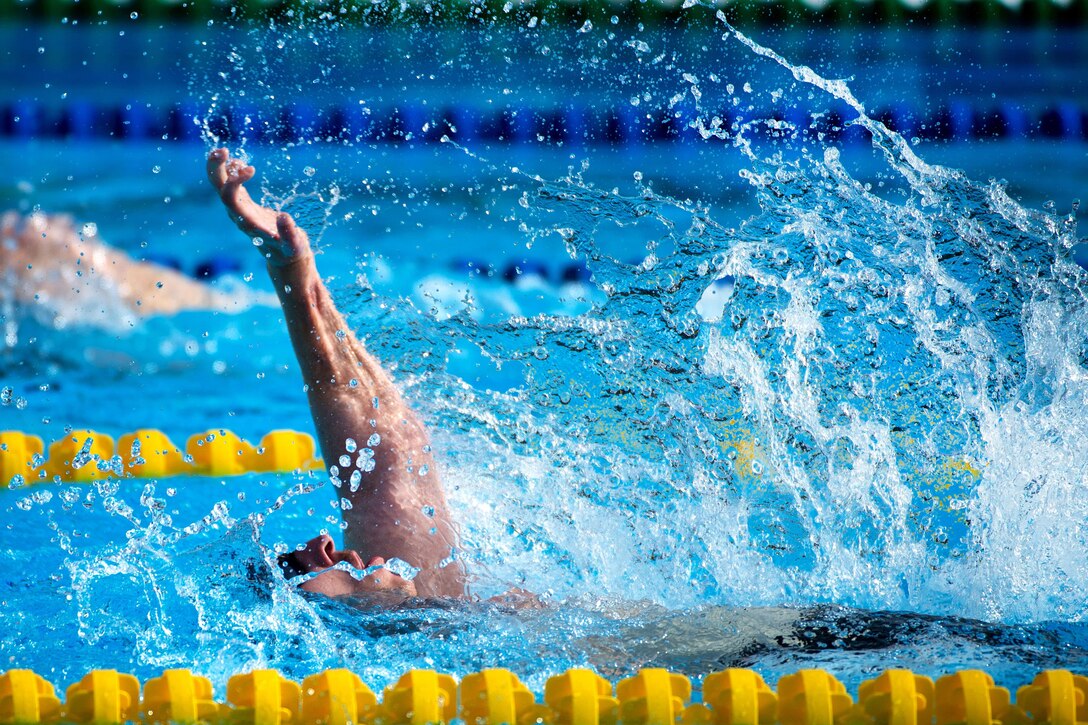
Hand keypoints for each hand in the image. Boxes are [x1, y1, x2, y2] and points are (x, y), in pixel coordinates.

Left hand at [206, 148, 310, 267]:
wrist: (285, 256)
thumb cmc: (290, 251)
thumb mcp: (294, 245)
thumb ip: (289, 233)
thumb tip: (284, 217)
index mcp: (247, 222)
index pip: (229, 199)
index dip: (234, 182)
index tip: (251, 169)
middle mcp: (239, 215)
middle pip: (219, 190)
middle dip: (217, 170)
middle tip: (223, 151)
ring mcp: (240, 209)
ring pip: (221, 186)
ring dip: (220, 168)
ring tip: (225, 151)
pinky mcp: (245, 205)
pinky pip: (230, 186)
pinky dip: (231, 172)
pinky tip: (238, 162)